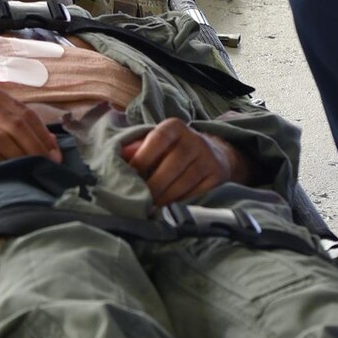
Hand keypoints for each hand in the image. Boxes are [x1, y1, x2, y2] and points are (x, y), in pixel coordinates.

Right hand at [0, 89, 62, 165]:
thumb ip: (14, 123)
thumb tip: (49, 143)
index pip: (27, 114)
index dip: (44, 135)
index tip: (56, 154)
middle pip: (17, 126)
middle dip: (37, 148)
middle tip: (49, 165)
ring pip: (2, 139)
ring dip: (20, 157)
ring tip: (31, 170)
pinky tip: (8, 171)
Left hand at [122, 119, 238, 204]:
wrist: (213, 154)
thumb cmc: (173, 150)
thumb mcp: (157, 143)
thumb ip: (137, 148)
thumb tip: (120, 158)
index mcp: (175, 127)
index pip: (157, 139)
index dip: (142, 158)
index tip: (129, 177)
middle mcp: (194, 140)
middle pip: (171, 166)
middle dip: (152, 187)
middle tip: (138, 201)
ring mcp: (208, 159)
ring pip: (183, 184)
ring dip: (164, 200)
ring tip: (150, 209)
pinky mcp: (217, 177)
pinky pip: (196, 195)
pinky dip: (180, 205)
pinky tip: (169, 211)